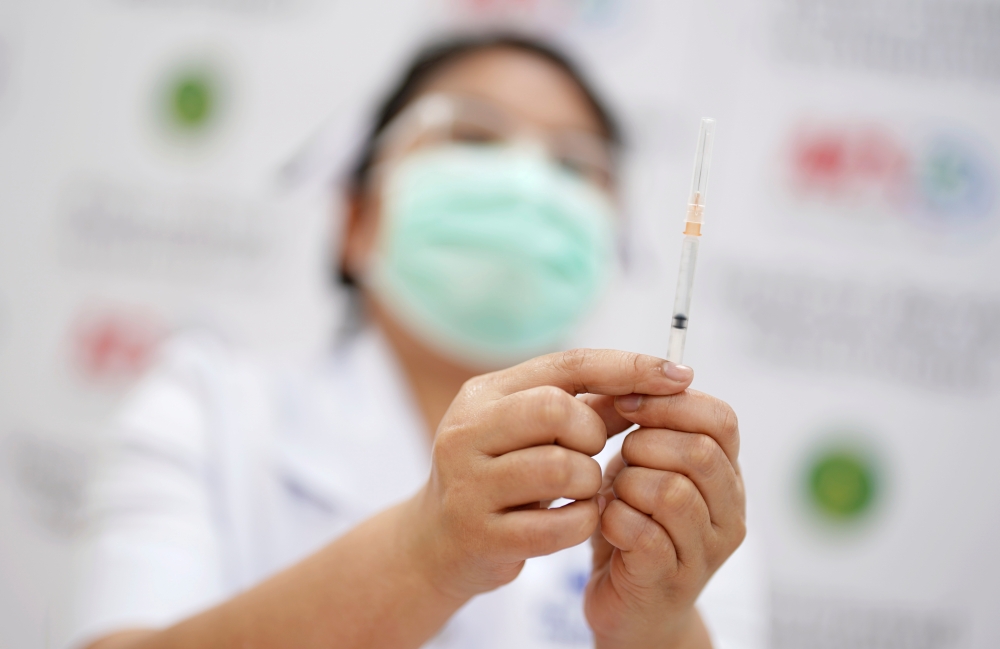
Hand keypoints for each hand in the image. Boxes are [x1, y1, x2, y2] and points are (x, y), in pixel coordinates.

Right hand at [404, 349, 693, 600]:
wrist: (437, 543)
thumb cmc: (502, 477)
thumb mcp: (535, 433)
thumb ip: (590, 407)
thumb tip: (661, 383)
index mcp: (484, 394)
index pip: (567, 364)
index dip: (627, 368)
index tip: (677, 376)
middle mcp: (467, 431)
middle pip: (554, 409)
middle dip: (592, 432)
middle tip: (593, 452)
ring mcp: (468, 483)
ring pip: (559, 467)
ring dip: (590, 482)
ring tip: (583, 490)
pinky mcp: (479, 534)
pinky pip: (555, 525)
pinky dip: (582, 522)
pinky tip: (577, 519)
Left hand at [581, 372, 745, 648]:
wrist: (630, 607)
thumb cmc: (634, 525)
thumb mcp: (642, 466)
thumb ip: (646, 425)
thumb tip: (638, 371)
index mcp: (727, 474)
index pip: (721, 419)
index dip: (669, 403)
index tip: (626, 405)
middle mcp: (729, 512)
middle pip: (698, 452)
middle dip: (644, 444)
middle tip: (620, 459)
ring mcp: (705, 551)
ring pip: (671, 491)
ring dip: (627, 484)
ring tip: (615, 494)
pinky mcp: (671, 580)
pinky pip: (643, 533)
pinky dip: (613, 519)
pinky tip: (606, 521)